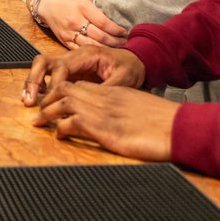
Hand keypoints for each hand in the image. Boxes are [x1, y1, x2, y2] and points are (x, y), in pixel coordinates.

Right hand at [21, 47, 145, 104]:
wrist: (135, 60)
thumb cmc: (130, 67)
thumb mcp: (125, 78)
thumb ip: (108, 88)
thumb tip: (93, 102)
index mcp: (87, 54)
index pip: (63, 66)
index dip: (55, 84)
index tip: (54, 101)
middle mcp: (73, 56)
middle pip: (45, 61)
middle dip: (34, 80)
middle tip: (30, 99)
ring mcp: (69, 63)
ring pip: (42, 66)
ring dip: (33, 82)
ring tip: (28, 100)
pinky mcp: (68, 71)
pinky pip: (47, 75)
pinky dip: (39, 86)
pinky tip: (37, 99)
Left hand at [31, 81, 177, 161]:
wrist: (182, 128)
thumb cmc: (168, 125)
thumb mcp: (142, 112)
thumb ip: (126, 112)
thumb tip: (119, 123)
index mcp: (116, 92)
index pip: (82, 85)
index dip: (63, 92)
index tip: (53, 102)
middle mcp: (107, 97)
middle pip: (68, 89)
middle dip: (49, 99)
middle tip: (38, 111)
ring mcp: (105, 111)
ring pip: (65, 102)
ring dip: (48, 112)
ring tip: (38, 122)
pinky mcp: (105, 127)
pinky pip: (73, 121)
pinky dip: (61, 127)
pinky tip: (58, 135)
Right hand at [34, 0, 128, 47]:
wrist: (48, 6)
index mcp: (82, 7)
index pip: (103, 22)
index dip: (116, 29)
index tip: (125, 31)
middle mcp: (75, 21)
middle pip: (99, 36)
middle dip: (115, 41)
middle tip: (126, 42)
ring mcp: (70, 33)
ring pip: (91, 45)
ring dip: (106, 49)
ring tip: (117, 49)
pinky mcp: (65, 41)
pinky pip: (81, 50)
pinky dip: (92, 53)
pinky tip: (102, 52)